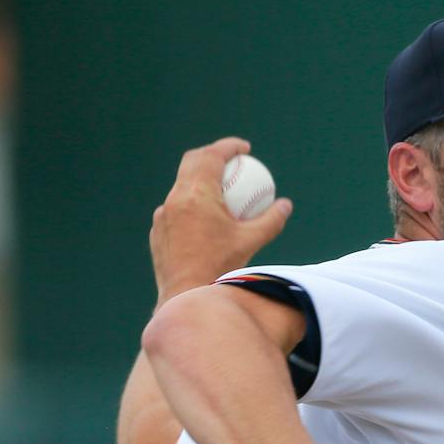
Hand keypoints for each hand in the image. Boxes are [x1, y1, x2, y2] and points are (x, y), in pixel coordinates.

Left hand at [151, 137, 293, 304]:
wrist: (185, 297)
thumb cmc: (220, 269)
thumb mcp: (251, 242)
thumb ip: (271, 220)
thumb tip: (285, 205)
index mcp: (197, 195)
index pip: (212, 156)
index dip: (229, 146)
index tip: (244, 149)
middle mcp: (175, 199)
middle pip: (192, 162)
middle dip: (212, 155)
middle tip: (231, 162)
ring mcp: (163, 216)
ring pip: (181, 185)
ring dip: (199, 179)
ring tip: (218, 189)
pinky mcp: (158, 232)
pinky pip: (175, 209)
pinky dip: (191, 204)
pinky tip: (204, 219)